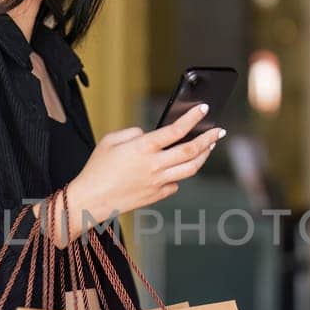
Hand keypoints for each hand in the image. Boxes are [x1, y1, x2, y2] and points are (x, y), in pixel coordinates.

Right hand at [37, 103, 223, 245]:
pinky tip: (180, 168)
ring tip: (210, 146)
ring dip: (204, 156)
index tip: (204, 109)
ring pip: (191, 169)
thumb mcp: (110, 140)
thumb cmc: (97, 169)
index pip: (176, 130)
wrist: (91, 200)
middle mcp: (154, 165)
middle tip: (218, 130)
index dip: (193, 118)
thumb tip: (149, 134)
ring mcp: (158, 182)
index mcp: (143, 148)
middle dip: (209, 138)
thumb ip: (133, 132)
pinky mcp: (157, 195)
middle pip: (191, 151)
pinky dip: (180, 174)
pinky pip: (176, 184)